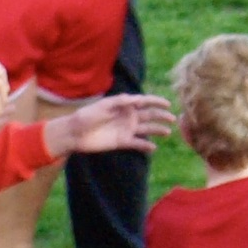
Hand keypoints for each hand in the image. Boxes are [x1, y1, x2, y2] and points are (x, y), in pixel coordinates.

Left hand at [44, 94, 174, 159]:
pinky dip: (145, 146)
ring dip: (157, 130)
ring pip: (147, 129)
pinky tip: (153, 148)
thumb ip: (119, 102)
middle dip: (161, 116)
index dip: (157, 102)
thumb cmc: (86, 116)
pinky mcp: (122, 142)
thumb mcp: (102, 106)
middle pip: (149, 115)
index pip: (144, 102)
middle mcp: (128, 117)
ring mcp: (126, 129)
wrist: (75, 133)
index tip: (168, 103)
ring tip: (167, 132)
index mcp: (124, 105)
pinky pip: (137, 144)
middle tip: (173, 119)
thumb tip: (136, 99)